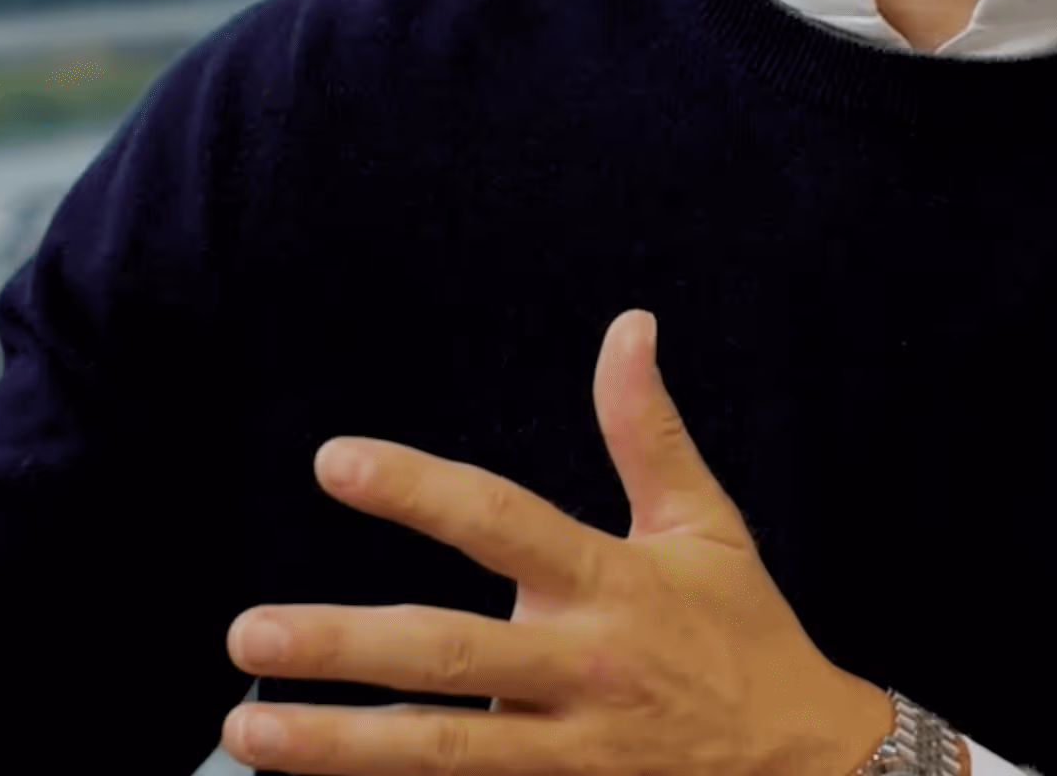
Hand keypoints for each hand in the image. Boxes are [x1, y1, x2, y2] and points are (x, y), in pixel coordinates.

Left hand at [223, 309, 895, 775]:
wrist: (811, 766)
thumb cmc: (744, 633)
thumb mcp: (706, 526)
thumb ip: (647, 430)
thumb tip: (629, 324)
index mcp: (611, 584)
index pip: (502, 523)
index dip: (418, 491)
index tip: (335, 461)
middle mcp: (583, 671)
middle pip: (450, 656)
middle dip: (344, 647)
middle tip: (247, 633)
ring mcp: (571, 755)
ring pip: (442, 752)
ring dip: (338, 746)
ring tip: (245, 733)